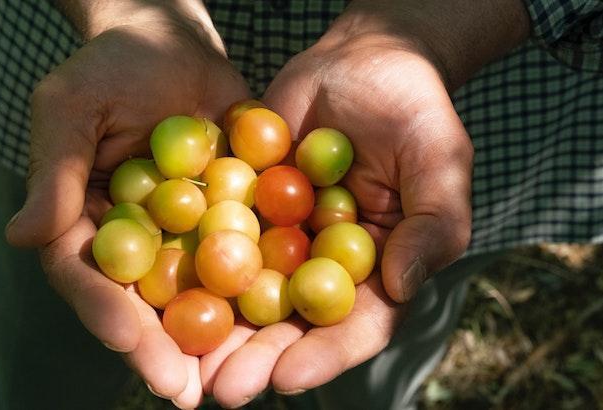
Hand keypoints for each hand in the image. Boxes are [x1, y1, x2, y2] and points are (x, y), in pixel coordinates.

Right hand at [5, 8, 249, 407]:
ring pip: (198, 295)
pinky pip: (248, 256)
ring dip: (216, 340)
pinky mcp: (232, 218)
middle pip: (145, 304)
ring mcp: (187, 235)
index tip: (126, 338)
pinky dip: (265, 289)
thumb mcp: (72, 109)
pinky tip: (284, 323)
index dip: (103, 310)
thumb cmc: (110, 68)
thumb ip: (56, 172)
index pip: (88, 277)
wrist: (170, 42)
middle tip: (185, 391)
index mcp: (88, 226)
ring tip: (235, 381)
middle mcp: (138, 242)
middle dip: (162, 348)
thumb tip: (25, 235)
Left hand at [198, 0, 533, 402]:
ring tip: (189, 360)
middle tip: (224, 388)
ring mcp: (281, 237)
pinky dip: (192, 264)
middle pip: (293, 323)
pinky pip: (217, 236)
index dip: (325, 355)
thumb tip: (400, 286)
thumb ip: (432, 224)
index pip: (356, 324)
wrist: (361, 58)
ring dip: (219, 328)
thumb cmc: (414, 108)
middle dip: (260, 357)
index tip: (289, 378)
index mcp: (376, 268)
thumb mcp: (440, 160)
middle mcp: (324, 264)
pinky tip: (162, 290)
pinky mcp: (244, 205)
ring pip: (248, 292)